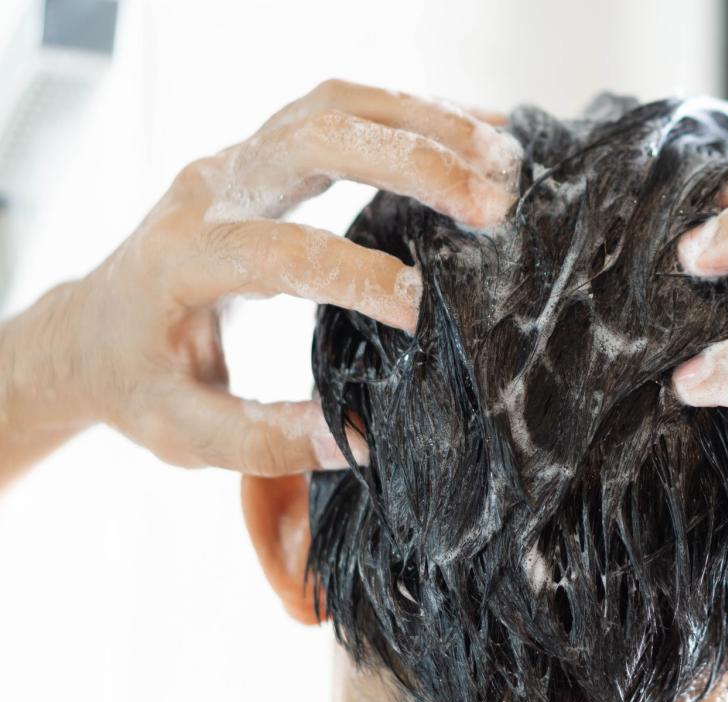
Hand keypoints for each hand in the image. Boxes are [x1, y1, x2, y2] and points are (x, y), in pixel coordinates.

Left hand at [0, 80, 519, 481]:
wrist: (93, 327)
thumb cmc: (141, 383)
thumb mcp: (185, 433)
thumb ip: (265, 440)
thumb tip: (356, 438)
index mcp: (180, 261)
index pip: (277, 251)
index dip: (354, 275)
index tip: (422, 311)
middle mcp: (209, 191)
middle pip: (313, 140)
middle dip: (411, 163)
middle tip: (492, 206)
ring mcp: (237, 161)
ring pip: (334, 106)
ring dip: (425, 123)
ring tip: (505, 160)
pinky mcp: (264, 153)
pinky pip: (341, 109)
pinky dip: (412, 113)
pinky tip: (476, 134)